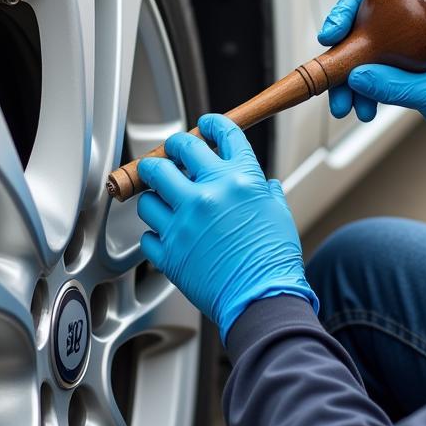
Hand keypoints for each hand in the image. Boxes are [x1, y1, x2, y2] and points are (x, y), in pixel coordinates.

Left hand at [136, 114, 317, 340]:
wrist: (262, 300)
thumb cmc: (273, 261)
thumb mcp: (278, 213)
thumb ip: (263, 192)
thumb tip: (261, 183)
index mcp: (239, 179)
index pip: (221, 134)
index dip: (211, 124)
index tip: (204, 125)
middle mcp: (207, 193)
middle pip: (174, 151)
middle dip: (171, 150)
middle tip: (170, 155)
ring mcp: (183, 221)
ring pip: (150, 191)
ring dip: (156, 194)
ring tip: (165, 201)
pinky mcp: (168, 250)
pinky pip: (147, 233)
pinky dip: (155, 233)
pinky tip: (168, 235)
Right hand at [318, 0, 425, 162]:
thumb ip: (397, 86)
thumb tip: (354, 77)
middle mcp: (422, 21)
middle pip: (373, 5)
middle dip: (345, 22)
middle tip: (328, 43)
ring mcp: (409, 45)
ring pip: (365, 42)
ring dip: (345, 69)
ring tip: (342, 103)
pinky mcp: (401, 69)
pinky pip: (370, 70)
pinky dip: (359, 89)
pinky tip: (358, 110)